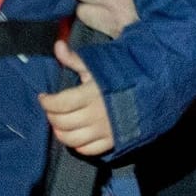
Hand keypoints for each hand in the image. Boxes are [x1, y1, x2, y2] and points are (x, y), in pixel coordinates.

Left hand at [38, 40, 115, 156]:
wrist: (153, 89)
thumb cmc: (122, 75)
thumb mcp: (97, 65)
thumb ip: (74, 59)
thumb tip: (57, 45)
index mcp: (91, 94)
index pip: (59, 103)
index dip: (46, 102)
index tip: (43, 97)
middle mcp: (97, 115)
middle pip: (62, 122)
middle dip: (51, 116)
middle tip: (51, 109)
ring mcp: (105, 130)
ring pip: (72, 140)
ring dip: (60, 133)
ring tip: (58, 123)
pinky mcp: (113, 141)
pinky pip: (88, 150)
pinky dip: (77, 145)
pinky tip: (75, 135)